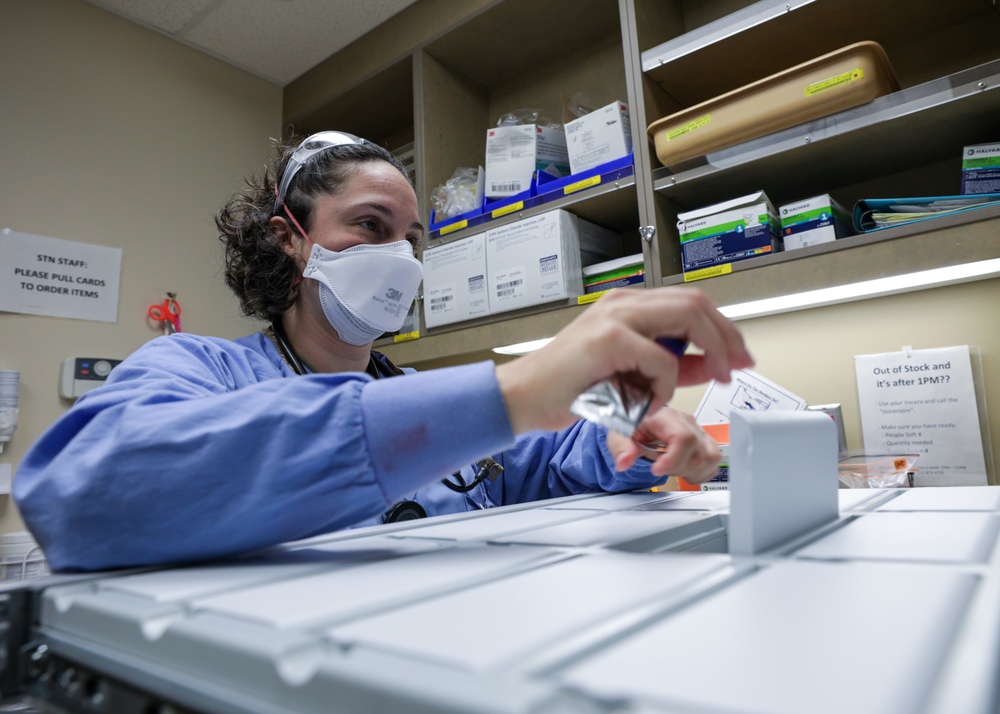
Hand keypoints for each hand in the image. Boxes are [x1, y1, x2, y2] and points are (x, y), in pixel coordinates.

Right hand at [495, 287, 753, 433]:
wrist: (525, 397)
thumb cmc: (569, 386)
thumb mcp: (632, 374)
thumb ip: (671, 364)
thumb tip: (711, 363)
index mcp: (627, 305)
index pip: (691, 302)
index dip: (724, 328)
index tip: (741, 356)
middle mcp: (624, 303)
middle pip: (696, 303)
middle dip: (726, 338)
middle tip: (736, 368)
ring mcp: (616, 317)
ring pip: (687, 318)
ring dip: (704, 356)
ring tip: (698, 383)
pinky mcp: (609, 339)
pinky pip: (662, 360)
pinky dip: (664, 386)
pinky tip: (645, 400)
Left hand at [607, 407, 720, 483]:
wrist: (642, 421)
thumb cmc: (635, 424)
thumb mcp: (621, 434)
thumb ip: (622, 447)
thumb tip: (624, 462)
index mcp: (668, 417)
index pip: (684, 438)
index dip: (673, 459)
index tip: (657, 469)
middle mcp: (688, 423)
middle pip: (698, 453)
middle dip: (677, 468)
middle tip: (660, 466)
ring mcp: (700, 433)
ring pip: (710, 459)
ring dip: (690, 471)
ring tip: (672, 467)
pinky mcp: (706, 443)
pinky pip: (714, 463)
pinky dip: (700, 472)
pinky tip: (684, 469)